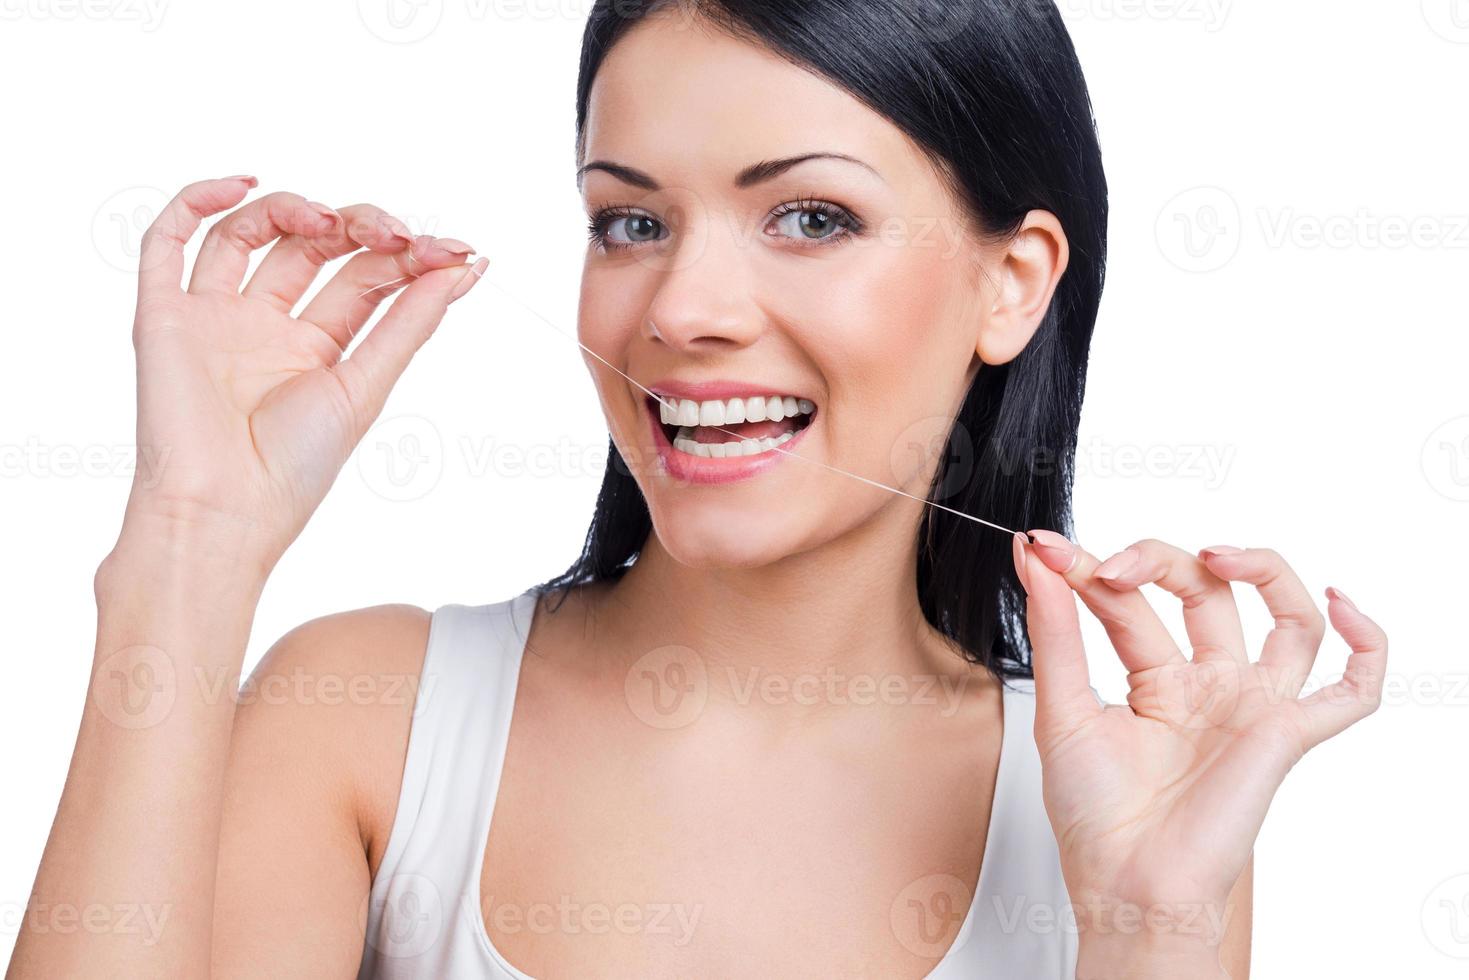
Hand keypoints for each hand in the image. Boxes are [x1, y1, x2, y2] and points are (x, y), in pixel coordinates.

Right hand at [117, 176, 485, 576]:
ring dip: (292, 210)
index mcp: (320, 347)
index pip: (366, 276)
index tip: (452, 249)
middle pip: (315, 247)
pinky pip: (167, 244)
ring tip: (329, 220)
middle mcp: (268, 325)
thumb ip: (410, 323)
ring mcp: (215, 317)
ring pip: (248, 233)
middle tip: (396, 233)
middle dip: (360, 228)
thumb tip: (466, 268)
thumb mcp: (366, 386)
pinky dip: (197, 202)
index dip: (408, 255)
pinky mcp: (164, 316)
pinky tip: (242, 184)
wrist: (222, 512)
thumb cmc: (293, 468)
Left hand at [1011, 532, 1386, 972]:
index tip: (1047, 550)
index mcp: (1154, 680)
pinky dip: (1366, 642)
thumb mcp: (1060, 708)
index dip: (1092, 567)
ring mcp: (1250, 707)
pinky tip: (1341, 602)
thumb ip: (1053, 630)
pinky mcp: (1286, 735)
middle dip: (1158, 561)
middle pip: (1204, 592)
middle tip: (1109, 567)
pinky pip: (1353, 689)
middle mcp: (1207, 686)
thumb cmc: (1094, 818)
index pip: (1132, 600)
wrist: (1125, 885)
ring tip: (1217, 554)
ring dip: (1262, 569)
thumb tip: (1033, 556)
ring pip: (1287, 618)